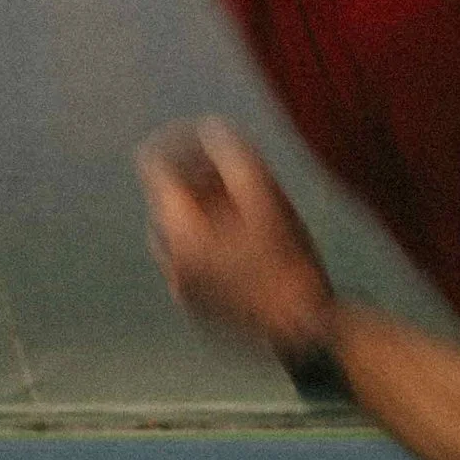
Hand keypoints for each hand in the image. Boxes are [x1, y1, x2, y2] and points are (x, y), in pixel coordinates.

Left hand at [135, 119, 335, 360]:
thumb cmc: (288, 263)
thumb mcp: (266, 200)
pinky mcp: (197, 308)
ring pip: (180, 233)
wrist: (305, 329)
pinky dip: (212, 246)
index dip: (178, 141)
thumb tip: (212, 129)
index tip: (207, 137)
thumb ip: (235, 157)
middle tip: (237, 174)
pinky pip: (193, 264)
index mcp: (179, 231)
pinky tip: (250, 248)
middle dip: (198, 179)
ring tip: (248, 211)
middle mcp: (170, 260)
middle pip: (169, 199)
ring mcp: (182, 288)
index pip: (154, 165)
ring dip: (206, 213)